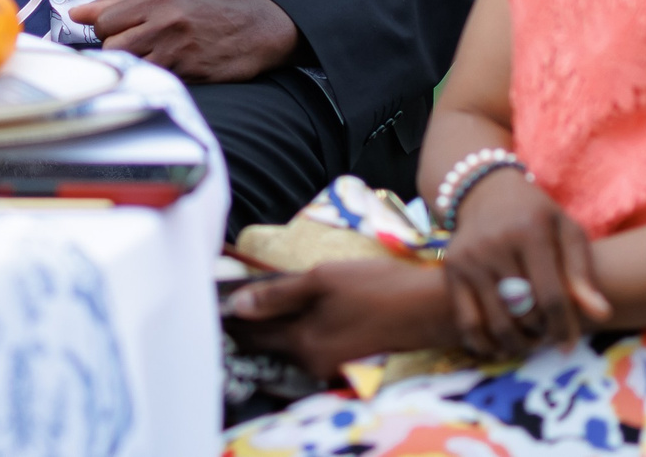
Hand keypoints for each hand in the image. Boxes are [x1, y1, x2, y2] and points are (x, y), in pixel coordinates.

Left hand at [67, 0, 299, 81]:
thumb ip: (119, 4)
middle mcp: (165, 22)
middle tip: (136, 47)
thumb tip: (78, 13)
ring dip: (133, 66)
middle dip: (117, 50)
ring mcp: (176, 50)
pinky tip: (165, 69)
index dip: (106, 30)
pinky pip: (152, 80)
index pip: (105, 20)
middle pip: (112, 45)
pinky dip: (152, 78)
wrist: (252, 30)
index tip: (119, 32)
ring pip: (129, 65)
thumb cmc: (204, 12)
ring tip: (150, 58)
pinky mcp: (187, 74)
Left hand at [223, 259, 450, 379]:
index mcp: (302, 343)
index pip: (253, 333)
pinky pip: (311, 346)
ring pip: (290, 345)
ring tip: (260, 306)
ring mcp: (331, 366)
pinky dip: (298, 332)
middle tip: (231, 306)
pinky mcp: (347, 361)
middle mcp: (312, 363)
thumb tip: (236, 306)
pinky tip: (298, 314)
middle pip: (269, 343)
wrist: (431, 309)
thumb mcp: (322, 280)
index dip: (232, 318)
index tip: (214, 305)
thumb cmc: (377, 288)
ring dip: (275, 328)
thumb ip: (277, 295)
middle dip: (250, 326)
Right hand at [440, 168, 610, 356]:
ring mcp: (470, 258)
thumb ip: (582, 272)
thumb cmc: (536, 216)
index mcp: (530, 232)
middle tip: (547, 338)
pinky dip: (483, 343)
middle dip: (541, 334)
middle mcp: (496, 244)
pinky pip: (467, 321)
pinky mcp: (451, 269)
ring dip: (517, 344)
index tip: (568, 342)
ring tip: (528, 343)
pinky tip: (499, 348)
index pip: (551, 296)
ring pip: (497, 322)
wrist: (486, 192)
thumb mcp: (567, 231)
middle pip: (524, 312)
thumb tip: (601, 314)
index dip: (564, 327)